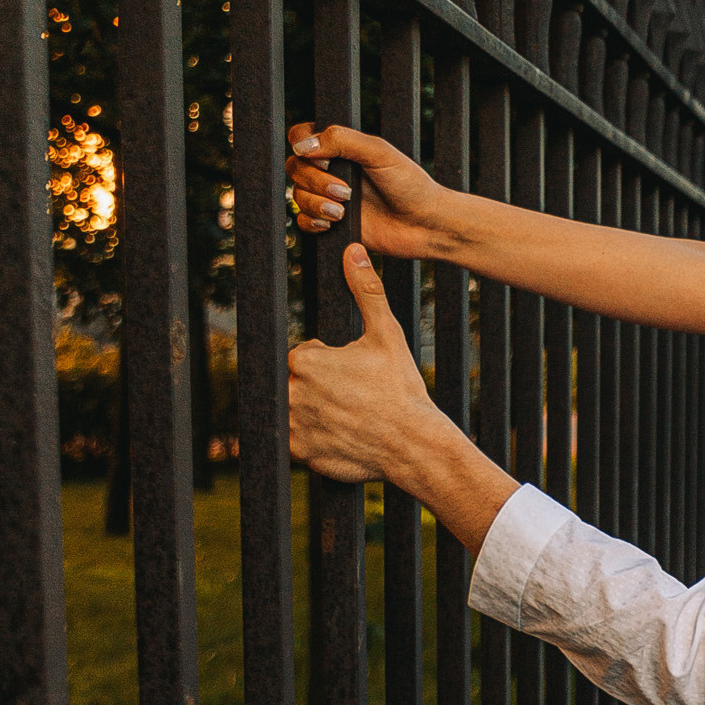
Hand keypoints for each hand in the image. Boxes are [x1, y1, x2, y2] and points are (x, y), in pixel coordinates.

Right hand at [287, 122, 449, 256]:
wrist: (426, 225)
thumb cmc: (410, 185)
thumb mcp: (379, 153)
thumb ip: (341, 140)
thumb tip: (301, 146)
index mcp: (342, 148)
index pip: (301, 137)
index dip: (303, 145)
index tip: (325, 158)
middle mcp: (333, 170)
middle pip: (295, 167)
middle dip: (315, 181)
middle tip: (346, 192)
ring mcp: (331, 197)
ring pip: (298, 195)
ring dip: (317, 203)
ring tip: (344, 211)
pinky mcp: (333, 224)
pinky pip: (303, 221)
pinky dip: (312, 222)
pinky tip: (333, 224)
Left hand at [288, 242, 440, 483]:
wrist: (414, 444)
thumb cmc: (401, 388)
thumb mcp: (387, 334)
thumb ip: (366, 291)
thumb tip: (354, 252)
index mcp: (304, 360)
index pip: (305, 357)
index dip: (331, 365)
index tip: (356, 377)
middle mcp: (290, 392)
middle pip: (298, 384)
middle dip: (321, 389)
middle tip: (355, 399)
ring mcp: (293, 425)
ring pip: (296, 411)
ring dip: (315, 412)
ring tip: (350, 418)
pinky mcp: (298, 452)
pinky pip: (296, 441)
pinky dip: (313, 439)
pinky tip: (341, 436)